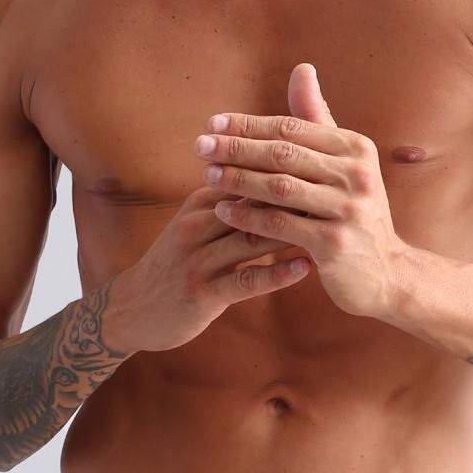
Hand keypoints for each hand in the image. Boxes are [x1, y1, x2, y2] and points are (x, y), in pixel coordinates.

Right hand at [108, 184, 313, 353]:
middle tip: (339, 189)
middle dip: (297, 193)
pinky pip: (244, 281)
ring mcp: (197, 260)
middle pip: (252, 200)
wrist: (132, 309)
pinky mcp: (201, 294)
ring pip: (250, 237)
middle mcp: (198, 224)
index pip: (249, 176)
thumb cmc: (178, 264)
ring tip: (330, 224)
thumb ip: (235, 204)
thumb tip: (280, 180)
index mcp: (202, 203)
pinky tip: (305, 268)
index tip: (329, 164)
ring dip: (292, 230)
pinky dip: (276, 274)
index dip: (289, 169)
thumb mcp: (200, 225)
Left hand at [192, 62, 408, 319]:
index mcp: (356, 147)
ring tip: (206, 175)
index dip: (249, 124)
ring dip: (238, 180)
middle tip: (199, 146)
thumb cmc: (353, 211)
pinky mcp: (335, 244)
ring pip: (279, 188)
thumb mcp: (344, 162)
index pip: (291, 128)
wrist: (386, 273)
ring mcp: (347, 210)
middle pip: (283, 154)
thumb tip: (301, 68)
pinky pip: (281, 225)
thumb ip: (318, 119)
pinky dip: (248, 216)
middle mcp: (356, 174)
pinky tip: (223, 210)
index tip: (212, 123)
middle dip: (236, 148)